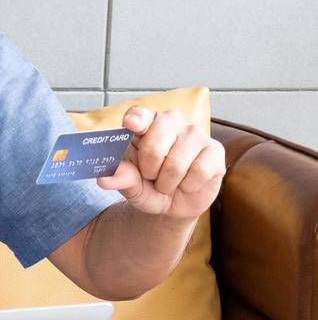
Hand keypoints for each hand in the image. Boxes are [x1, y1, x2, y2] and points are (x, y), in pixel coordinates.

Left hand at [96, 107, 224, 219]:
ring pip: (176, 162)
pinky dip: (188, 185)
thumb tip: (104, 179)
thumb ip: (121, 180)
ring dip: (168, 182)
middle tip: (151, 177)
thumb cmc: (149, 187)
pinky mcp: (215, 150)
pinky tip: (188, 183)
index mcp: (144, 125)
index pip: (139, 114)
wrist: (174, 205)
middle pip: (155, 142)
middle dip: (149, 169)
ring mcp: (195, 134)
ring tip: (168, 183)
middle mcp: (171, 123)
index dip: (136, 119)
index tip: (131, 126)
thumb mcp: (131, 187)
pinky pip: (199, 171)